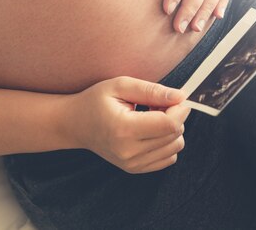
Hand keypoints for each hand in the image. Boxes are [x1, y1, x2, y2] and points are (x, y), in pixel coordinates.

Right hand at [68, 76, 190, 173]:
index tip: (175, 98)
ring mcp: (132, 164)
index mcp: (124, 129)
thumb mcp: (121, 85)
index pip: (169, 124)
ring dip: (171, 129)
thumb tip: (180, 96)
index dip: (180, 109)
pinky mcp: (135, 169)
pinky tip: (149, 131)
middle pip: (175, 135)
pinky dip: (166, 142)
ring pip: (175, 147)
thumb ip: (151, 90)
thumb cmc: (96, 101)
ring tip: (151, 117)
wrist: (75, 124)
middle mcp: (129, 151)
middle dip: (174, 116)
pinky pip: (169, 157)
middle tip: (156, 104)